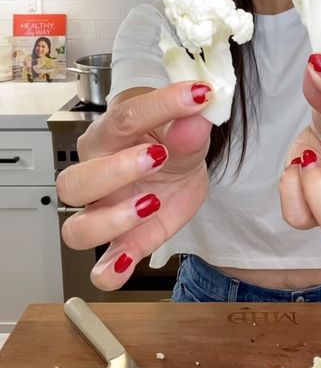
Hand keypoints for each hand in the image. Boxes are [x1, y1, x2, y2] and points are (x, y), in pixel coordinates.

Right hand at [56, 82, 211, 290]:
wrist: (179, 163)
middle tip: (158, 156)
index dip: (161, 107)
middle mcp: (95, 175)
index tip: (196, 96)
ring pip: (76, 229)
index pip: (124, 119)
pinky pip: (101, 268)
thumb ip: (190, 126)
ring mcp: (104, 212)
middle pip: (76, 181)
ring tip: (151, 205)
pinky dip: (110, 271)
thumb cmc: (171, 140)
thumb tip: (197, 113)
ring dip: (111, 221)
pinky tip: (128, 262)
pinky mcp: (123, 243)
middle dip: (115, 171)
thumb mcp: (188, 128)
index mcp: (108, 137)